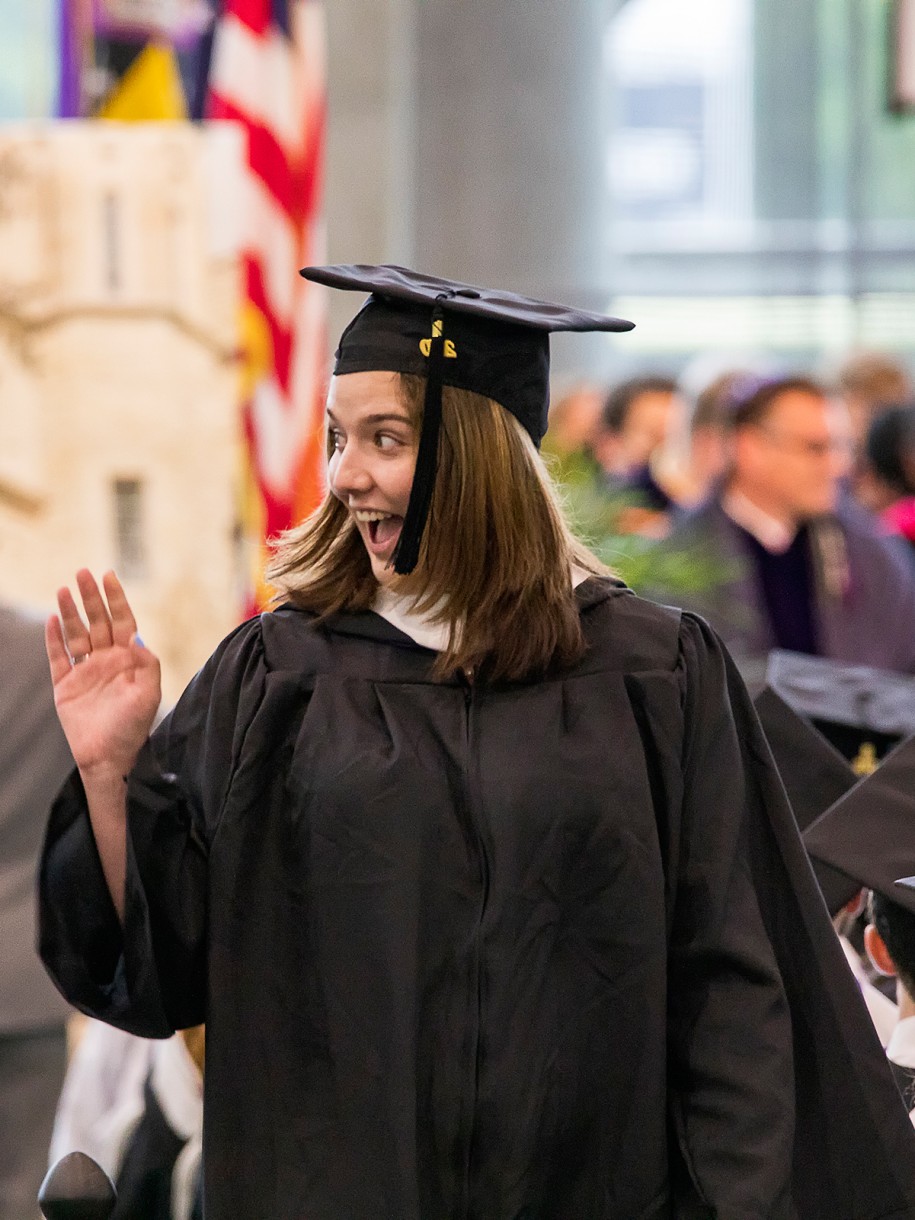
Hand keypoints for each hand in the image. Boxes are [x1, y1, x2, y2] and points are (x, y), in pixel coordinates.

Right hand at [46, 570, 160, 778]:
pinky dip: (54, 638)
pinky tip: (54, 618)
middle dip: (91, 597)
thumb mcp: (149, 694)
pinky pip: (58, 657)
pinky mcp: (65, 686)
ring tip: (64, 589)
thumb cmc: (133, 728)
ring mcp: (85, 672)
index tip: (109, 575)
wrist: (109, 758)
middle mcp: (107, 661)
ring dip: (71, 612)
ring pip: (76, 634)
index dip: (116, 598)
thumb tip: (137, 635)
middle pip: (98, 621)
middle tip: (83, 572)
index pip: (123, 621)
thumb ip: (147, 664)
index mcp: (129, 660)